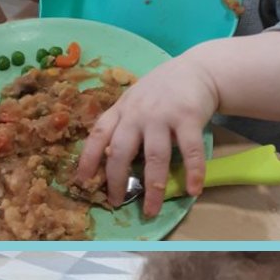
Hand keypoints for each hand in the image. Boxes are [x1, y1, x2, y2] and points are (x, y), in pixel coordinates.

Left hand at [75, 55, 217, 215]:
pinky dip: (193, 172)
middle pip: (120, 151)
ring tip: (151, 210)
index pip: (97, 135)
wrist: (197, 69)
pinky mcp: (189, 117)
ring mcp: (163, 116)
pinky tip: (193, 191)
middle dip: (116, 181)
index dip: (88, 159)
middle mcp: (137, 114)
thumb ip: (121, 125)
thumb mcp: (133, 102)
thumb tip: (106, 161)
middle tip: (115, 203)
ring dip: (153, 187)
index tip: (82, 181)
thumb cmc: (160, 91)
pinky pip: (190, 150)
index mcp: (120, 110)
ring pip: (154, 157)